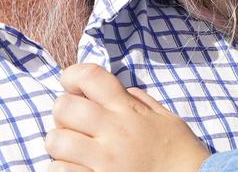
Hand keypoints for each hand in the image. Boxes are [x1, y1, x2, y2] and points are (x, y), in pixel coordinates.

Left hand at [45, 63, 210, 171]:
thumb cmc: (181, 154)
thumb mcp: (166, 119)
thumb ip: (141, 102)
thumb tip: (123, 90)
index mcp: (129, 111)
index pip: (90, 77)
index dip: (72, 75)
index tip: (70, 85)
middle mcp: (114, 132)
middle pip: (64, 106)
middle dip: (62, 113)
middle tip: (72, 124)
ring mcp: (104, 161)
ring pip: (56, 141)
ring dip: (59, 146)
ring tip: (72, 152)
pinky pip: (59, 171)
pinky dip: (61, 169)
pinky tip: (76, 170)